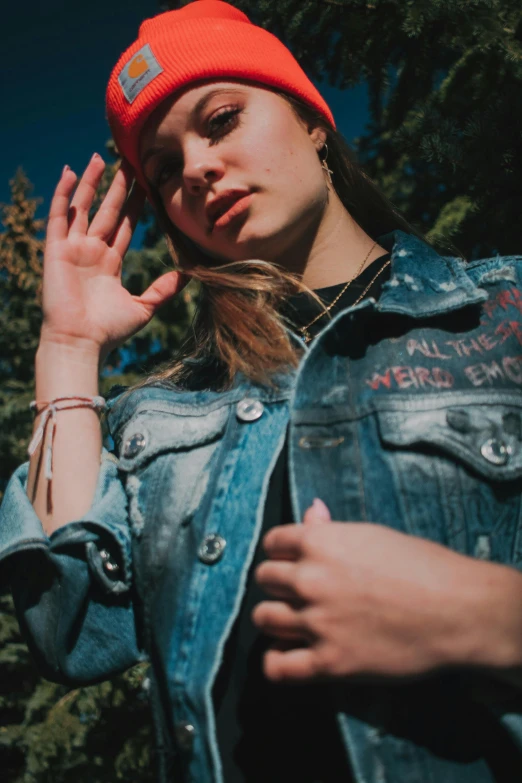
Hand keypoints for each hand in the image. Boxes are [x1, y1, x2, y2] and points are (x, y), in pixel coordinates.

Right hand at [41, 154, 185, 357]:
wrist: (81, 343)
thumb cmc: (109, 331)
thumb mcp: (144, 307)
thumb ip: (164, 289)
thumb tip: (188, 275)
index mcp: (109, 264)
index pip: (125, 227)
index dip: (135, 205)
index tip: (146, 184)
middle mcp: (91, 252)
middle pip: (107, 212)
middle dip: (118, 188)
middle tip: (130, 162)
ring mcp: (73, 249)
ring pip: (83, 208)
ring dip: (91, 183)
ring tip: (101, 158)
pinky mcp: (56, 250)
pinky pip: (59, 216)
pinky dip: (63, 194)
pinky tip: (69, 172)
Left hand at [252, 500, 497, 682]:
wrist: (457, 609)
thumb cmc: (422, 566)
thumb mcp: (373, 535)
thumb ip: (331, 528)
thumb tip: (310, 511)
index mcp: (319, 542)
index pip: (272, 543)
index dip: (282, 553)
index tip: (292, 562)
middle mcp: (309, 579)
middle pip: (264, 579)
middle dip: (279, 584)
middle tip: (300, 593)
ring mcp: (316, 622)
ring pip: (263, 618)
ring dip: (276, 618)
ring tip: (295, 622)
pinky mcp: (328, 662)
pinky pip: (277, 666)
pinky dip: (277, 662)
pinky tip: (291, 655)